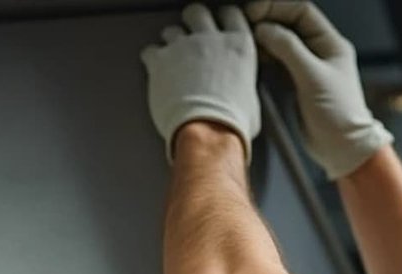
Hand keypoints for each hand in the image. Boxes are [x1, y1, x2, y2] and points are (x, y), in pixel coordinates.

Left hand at [141, 4, 260, 163]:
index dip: (223, 20)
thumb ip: (242, 85)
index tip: (219, 27)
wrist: (208, 133)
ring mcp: (183, 47)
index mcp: (238, 46)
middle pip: (197, 12)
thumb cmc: (231, 124)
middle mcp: (210, 39)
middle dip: (192, 22)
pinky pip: (150, 51)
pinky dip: (151, 59)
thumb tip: (239, 94)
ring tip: (172, 61)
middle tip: (191, 39)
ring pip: (171, 30)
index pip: (231, 15)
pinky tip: (156, 71)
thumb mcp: (251, 100)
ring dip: (171, 43)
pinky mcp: (160, 61)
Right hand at [245, 1, 392, 179]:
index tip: (254, 13)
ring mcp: (308, 67)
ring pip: (281, 44)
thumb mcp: (312, 76)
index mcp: (330, 43)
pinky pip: (278, 62)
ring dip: (263, 40)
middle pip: (289, 25)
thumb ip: (289, 49)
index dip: (276, 7)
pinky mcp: (297, 83)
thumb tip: (265, 28)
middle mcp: (320, 51)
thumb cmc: (338, 114)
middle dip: (266, 21)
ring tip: (244, 42)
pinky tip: (252, 59)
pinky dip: (264, 58)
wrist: (343, 149)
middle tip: (244, 26)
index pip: (301, 11)